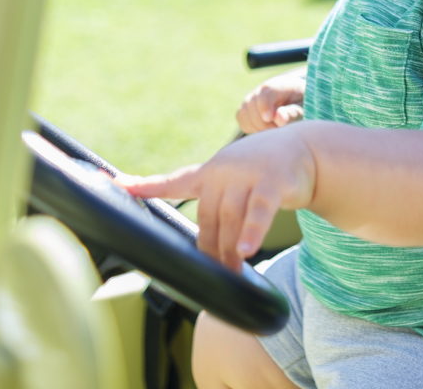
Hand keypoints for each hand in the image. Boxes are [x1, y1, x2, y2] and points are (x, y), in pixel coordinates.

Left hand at [119, 127, 315, 270]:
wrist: (306, 150)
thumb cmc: (266, 171)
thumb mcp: (236, 180)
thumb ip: (219, 206)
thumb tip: (211, 250)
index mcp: (210, 172)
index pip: (172, 182)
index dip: (144, 185)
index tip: (117, 184)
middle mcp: (224, 171)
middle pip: (208, 219)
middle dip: (211, 250)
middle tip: (217, 273)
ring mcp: (248, 175)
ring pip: (231, 221)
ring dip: (231, 251)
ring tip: (234, 272)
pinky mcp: (273, 182)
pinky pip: (259, 212)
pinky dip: (253, 232)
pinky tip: (248, 250)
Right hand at [236, 73, 304, 133]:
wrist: (297, 104)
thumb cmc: (304, 106)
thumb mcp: (304, 108)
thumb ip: (293, 113)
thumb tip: (279, 118)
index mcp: (278, 85)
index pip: (265, 92)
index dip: (264, 106)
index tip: (269, 118)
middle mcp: (261, 91)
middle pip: (252, 106)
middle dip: (264, 123)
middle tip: (280, 131)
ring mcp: (250, 101)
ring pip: (245, 116)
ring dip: (259, 128)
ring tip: (275, 130)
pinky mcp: (245, 112)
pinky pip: (244, 123)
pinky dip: (254, 130)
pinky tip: (267, 131)